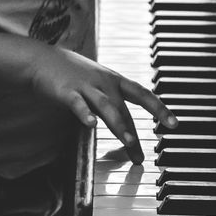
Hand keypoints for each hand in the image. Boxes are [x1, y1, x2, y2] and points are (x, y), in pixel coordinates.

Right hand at [29, 46, 176, 164]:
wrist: (42, 58)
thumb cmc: (73, 73)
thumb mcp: (99, 82)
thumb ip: (114, 102)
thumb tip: (128, 128)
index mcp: (115, 81)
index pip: (143, 94)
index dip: (160, 108)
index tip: (173, 124)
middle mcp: (104, 83)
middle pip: (124, 110)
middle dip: (134, 134)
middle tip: (141, 156)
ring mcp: (86, 86)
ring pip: (107, 106)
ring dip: (119, 124)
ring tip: (129, 141)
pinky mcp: (67, 91)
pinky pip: (78, 104)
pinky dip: (85, 113)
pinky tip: (91, 124)